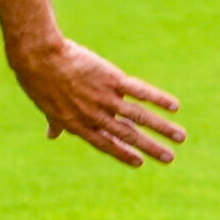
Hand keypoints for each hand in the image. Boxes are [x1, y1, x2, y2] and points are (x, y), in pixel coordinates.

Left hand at [9, 37, 184, 168]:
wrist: (39, 57)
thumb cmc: (38, 80)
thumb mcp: (47, 107)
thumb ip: (55, 123)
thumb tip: (51, 135)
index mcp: (79, 124)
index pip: (106, 144)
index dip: (123, 153)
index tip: (140, 162)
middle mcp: (95, 115)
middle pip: (128, 135)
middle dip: (151, 148)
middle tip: (170, 158)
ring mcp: (105, 98)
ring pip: (139, 117)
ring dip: (162, 128)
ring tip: (181, 137)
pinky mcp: (112, 79)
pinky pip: (139, 92)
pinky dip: (157, 99)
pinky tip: (174, 106)